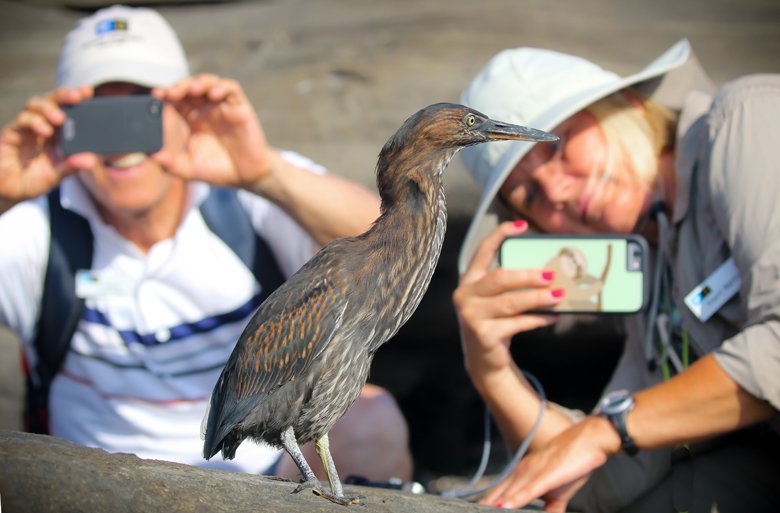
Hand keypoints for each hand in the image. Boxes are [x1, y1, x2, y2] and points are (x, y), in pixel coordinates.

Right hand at [0, 85, 96, 209]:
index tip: (87, 91)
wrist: (10, 191)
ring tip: (60, 119)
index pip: (66, 108)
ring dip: (48, 108)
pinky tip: (45, 131)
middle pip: (50, 100)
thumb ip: (72, 166)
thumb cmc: (35, 179)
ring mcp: (25, 128)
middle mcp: (41, 125)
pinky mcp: (10, 134)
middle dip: (63, 95)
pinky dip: (34, 123)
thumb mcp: (57, 174)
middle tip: (76, 96)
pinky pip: (20, 122)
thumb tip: (90, 160)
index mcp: (57, 131)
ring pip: (33, 106)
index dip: (76, 97)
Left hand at [152, 73, 276, 188]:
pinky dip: (222, 87)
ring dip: (199, 82)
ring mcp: (224, 107)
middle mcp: (207, 110)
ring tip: (192, 90)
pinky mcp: (240, 108)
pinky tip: (213, 94)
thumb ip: (171, 163)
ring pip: (210, 82)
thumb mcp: (189, 169)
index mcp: (193, 119)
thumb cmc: (219, 171)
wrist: (247, 177)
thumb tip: (152, 155)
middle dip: (180, 85)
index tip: (155, 96)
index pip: (177, 100)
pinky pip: (232, 89)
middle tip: (171, 93)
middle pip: (191, 87)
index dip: (166, 94)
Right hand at [453, 220, 562, 382]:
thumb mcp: (498, 300)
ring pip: (511, 302)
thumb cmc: (496, 322)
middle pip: (500, 278)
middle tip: (553, 274)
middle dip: (529, 275)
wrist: (484, 361)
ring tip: (560, 295)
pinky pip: (517, 323)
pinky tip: (553, 317)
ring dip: (538, 298)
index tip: (523, 225)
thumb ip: (512, 286)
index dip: (500, 235)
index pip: (483, 251)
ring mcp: (471, 316)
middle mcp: (465, 295)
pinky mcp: (483, 335)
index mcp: (469, 280)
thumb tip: (549, 271)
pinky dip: (538, 319)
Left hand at [481, 416, 619, 511]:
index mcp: (522, 474)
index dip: (485, 503)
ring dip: (495, 505)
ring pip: (509, 493)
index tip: (472, 510)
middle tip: (468, 512)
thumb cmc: (572, 463)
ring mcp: (533, 473)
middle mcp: (522, 472)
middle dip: (484, 506)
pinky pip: (529, 489)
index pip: (498, 492)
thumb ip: (550, 508)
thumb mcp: (558, 490)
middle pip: (497, 493)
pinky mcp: (546, 475)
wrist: (588, 440)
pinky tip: (505, 507)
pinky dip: (516, 499)